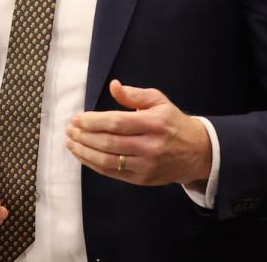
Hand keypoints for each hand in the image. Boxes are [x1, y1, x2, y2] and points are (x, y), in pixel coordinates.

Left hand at [65, 79, 211, 185]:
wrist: (197, 152)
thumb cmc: (173, 122)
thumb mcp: (159, 101)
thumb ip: (134, 94)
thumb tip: (113, 86)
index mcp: (154, 123)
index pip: (117, 123)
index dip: (94, 121)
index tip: (77, 119)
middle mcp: (150, 146)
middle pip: (109, 142)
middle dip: (85, 136)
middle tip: (70, 130)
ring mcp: (146, 165)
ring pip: (108, 161)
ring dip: (85, 152)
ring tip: (71, 143)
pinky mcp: (142, 179)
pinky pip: (113, 173)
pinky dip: (94, 165)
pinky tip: (83, 155)